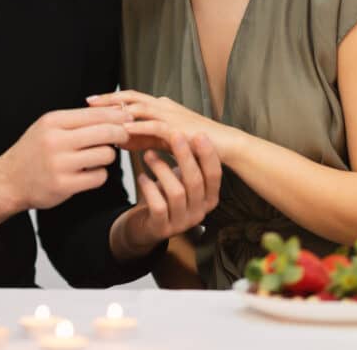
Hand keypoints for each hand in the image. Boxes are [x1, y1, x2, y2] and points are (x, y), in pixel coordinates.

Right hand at [0, 107, 130, 228]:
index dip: (117, 116)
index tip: (127, 118)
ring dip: (108, 156)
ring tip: (98, 156)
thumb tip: (115, 112)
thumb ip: (78, 120)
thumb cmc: (33, 152)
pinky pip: (99, 177)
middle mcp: (55, 141)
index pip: (95, 113)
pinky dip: (99, 174)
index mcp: (53, 121)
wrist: (9, 180)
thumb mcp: (49, 127)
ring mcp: (60, 164)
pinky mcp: (64, 186)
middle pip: (105, 132)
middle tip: (125, 136)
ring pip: (105, 155)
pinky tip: (89, 172)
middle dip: (121, 133)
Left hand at [87, 90, 237, 159]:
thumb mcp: (160, 138)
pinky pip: (155, 126)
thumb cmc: (192, 143)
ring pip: (140, 108)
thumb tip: (117, 138)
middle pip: (131, 98)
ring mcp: (171, 115)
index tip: (90, 101)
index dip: (110, 98)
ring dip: (120, 111)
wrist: (222, 146)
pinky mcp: (178, 128)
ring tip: (101, 114)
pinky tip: (124, 131)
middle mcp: (163, 105)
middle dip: (109, 99)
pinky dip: (138, 127)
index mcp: (159, 105)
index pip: (130, 97)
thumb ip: (140, 136)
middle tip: (88, 102)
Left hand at [109, 130, 221, 259]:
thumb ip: (187, 161)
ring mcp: (182, 223)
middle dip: (185, 156)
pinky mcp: (162, 229)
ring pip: (177, 193)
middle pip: (196, 182)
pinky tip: (141, 177)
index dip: (208, 155)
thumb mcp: (180, 178)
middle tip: (175, 135)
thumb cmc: (165, 195)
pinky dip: (149, 188)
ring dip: (162, 169)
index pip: (214, 176)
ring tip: (148, 154)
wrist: (144, 227)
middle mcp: (199, 212)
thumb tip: (187, 128)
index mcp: (209, 198)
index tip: (200, 133)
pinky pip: (158, 206)